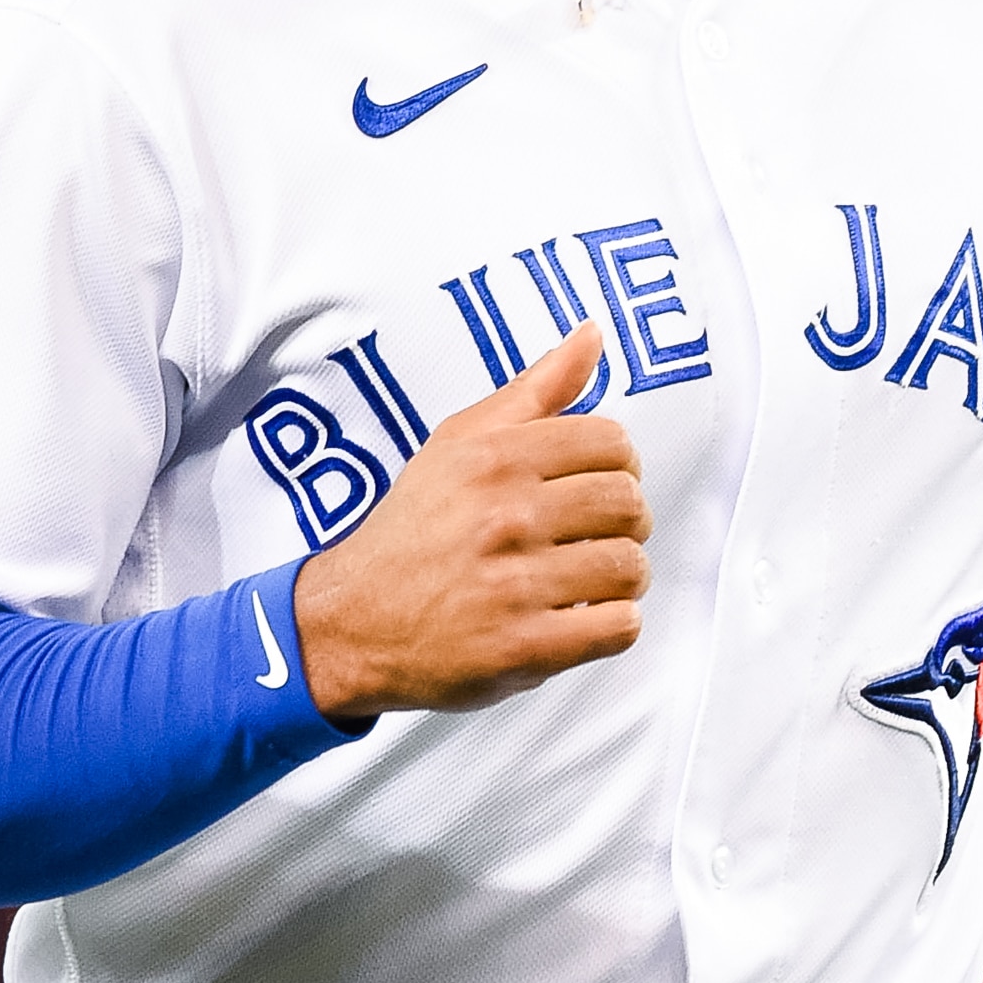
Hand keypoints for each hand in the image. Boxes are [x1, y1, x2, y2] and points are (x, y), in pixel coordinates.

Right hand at [291, 322, 648, 717]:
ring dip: (622, 578)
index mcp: (494, 459)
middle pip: (629, 505)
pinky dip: (612, 625)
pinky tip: (580, 618)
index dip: (619, 466)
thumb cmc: (414, 529)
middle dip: (625, 523)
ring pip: (630, 568)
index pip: (613, 443)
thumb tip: (592, 335)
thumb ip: (533, 391)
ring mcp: (513, 585)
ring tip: (589, 580)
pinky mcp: (522, 647)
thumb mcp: (458, 444)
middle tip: (595, 536)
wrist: (353, 621)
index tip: (596, 485)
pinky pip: (618, 627)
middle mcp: (504, 516)